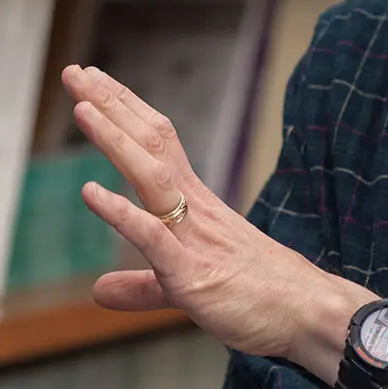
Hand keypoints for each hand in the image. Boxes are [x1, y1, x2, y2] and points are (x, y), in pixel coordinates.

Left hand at [62, 65, 362, 359]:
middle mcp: (194, 210)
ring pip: (151, 177)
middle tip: (74, 71)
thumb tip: (98, 291)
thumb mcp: (186, 290)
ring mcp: (194, 239)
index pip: (157, 143)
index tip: (93, 81)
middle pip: (150, 143)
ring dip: (115, 140)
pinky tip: (90, 192)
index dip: (125, 110)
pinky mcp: (194, 275)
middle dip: (111, 106)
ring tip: (82, 108)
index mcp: (196, 206)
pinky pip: (154, 238)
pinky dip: (122, 213)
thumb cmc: (260, 298)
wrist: (312, 317)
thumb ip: (141, 287)